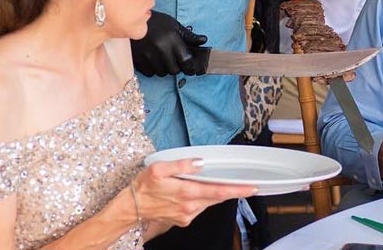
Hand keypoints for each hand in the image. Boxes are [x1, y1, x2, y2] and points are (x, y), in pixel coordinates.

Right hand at [131, 11, 207, 76]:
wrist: (133, 19)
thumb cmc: (156, 21)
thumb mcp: (174, 25)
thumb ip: (189, 36)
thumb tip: (203, 40)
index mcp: (172, 39)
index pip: (186, 61)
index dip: (190, 67)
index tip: (191, 69)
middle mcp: (161, 49)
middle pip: (174, 70)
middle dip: (176, 67)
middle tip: (174, 60)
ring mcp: (148, 55)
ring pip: (162, 73)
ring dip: (165, 69)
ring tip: (162, 58)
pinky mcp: (137, 60)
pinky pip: (150, 73)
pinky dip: (153, 69)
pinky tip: (153, 60)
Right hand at [135, 159, 255, 231]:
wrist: (130, 208)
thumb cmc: (144, 186)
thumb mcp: (160, 168)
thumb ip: (182, 164)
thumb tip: (201, 162)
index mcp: (186, 192)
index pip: (218, 191)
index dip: (237, 190)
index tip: (252, 187)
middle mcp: (189, 206)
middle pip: (217, 198)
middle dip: (232, 191)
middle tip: (246, 183)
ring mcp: (186, 215)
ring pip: (209, 202)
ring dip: (217, 194)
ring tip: (225, 183)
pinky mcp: (183, 219)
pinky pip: (199, 207)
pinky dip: (205, 198)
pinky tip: (202, 190)